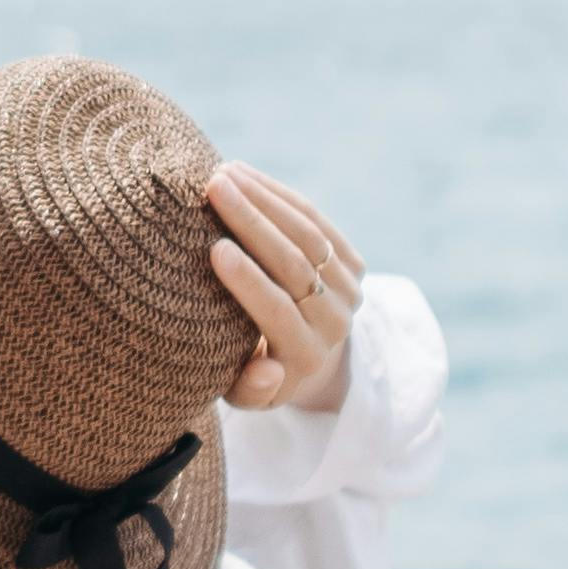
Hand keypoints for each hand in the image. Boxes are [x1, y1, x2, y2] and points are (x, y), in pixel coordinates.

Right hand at [207, 166, 362, 414]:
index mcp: (305, 357)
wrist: (308, 360)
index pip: (278, 313)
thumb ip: (250, 390)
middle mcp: (336, 323)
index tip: (215, 248)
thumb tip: (267, 368)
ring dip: (265, 199)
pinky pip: (317, 221)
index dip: (249, 281)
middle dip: (252, 222)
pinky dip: (280, 196)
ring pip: (309, 236)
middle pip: (296, 265)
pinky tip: (246, 175)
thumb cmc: (254, 373)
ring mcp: (350, 290)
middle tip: (213, 188)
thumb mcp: (246, 395)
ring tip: (225, 172)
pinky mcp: (354, 264)